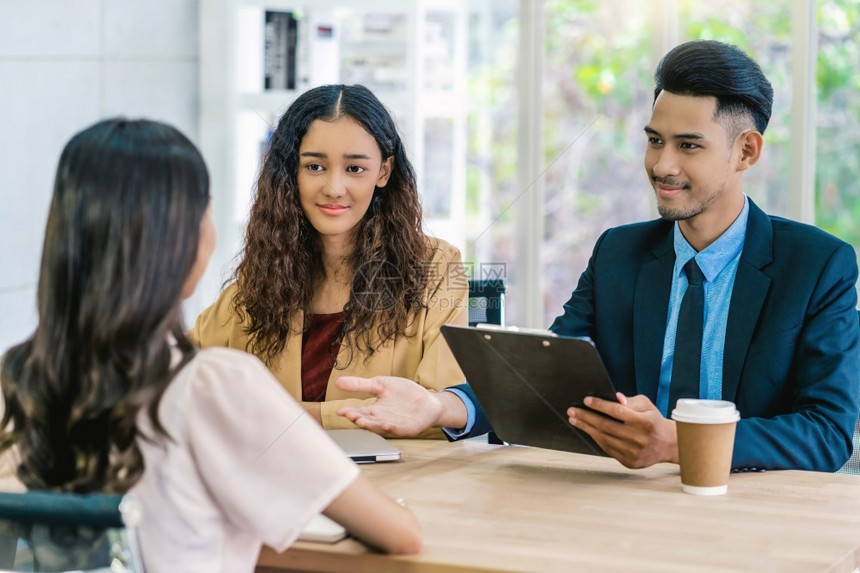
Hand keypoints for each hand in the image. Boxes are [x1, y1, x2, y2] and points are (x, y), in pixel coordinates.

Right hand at [335, 376, 467, 436]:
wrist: (427, 401)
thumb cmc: (403, 393)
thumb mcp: (380, 385)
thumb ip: (361, 385)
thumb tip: (338, 381)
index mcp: (374, 410)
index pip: (359, 412)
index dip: (350, 412)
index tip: (341, 411)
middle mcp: (382, 420)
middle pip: (368, 421)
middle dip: (359, 419)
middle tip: (351, 416)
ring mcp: (394, 425)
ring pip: (380, 427)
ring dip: (372, 425)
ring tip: (363, 421)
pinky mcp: (407, 428)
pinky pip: (398, 430)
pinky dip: (392, 428)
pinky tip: (387, 425)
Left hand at [567, 392, 678, 468]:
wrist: (668, 445)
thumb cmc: (654, 421)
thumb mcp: (647, 405)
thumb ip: (631, 401)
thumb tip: (616, 398)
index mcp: (644, 422)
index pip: (617, 411)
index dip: (600, 405)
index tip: (586, 400)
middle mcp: (638, 438)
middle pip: (606, 426)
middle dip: (586, 417)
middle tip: (572, 411)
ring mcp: (633, 452)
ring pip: (604, 438)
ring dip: (587, 428)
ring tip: (575, 420)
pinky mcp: (629, 462)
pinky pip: (607, 449)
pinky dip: (596, 439)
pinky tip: (588, 431)